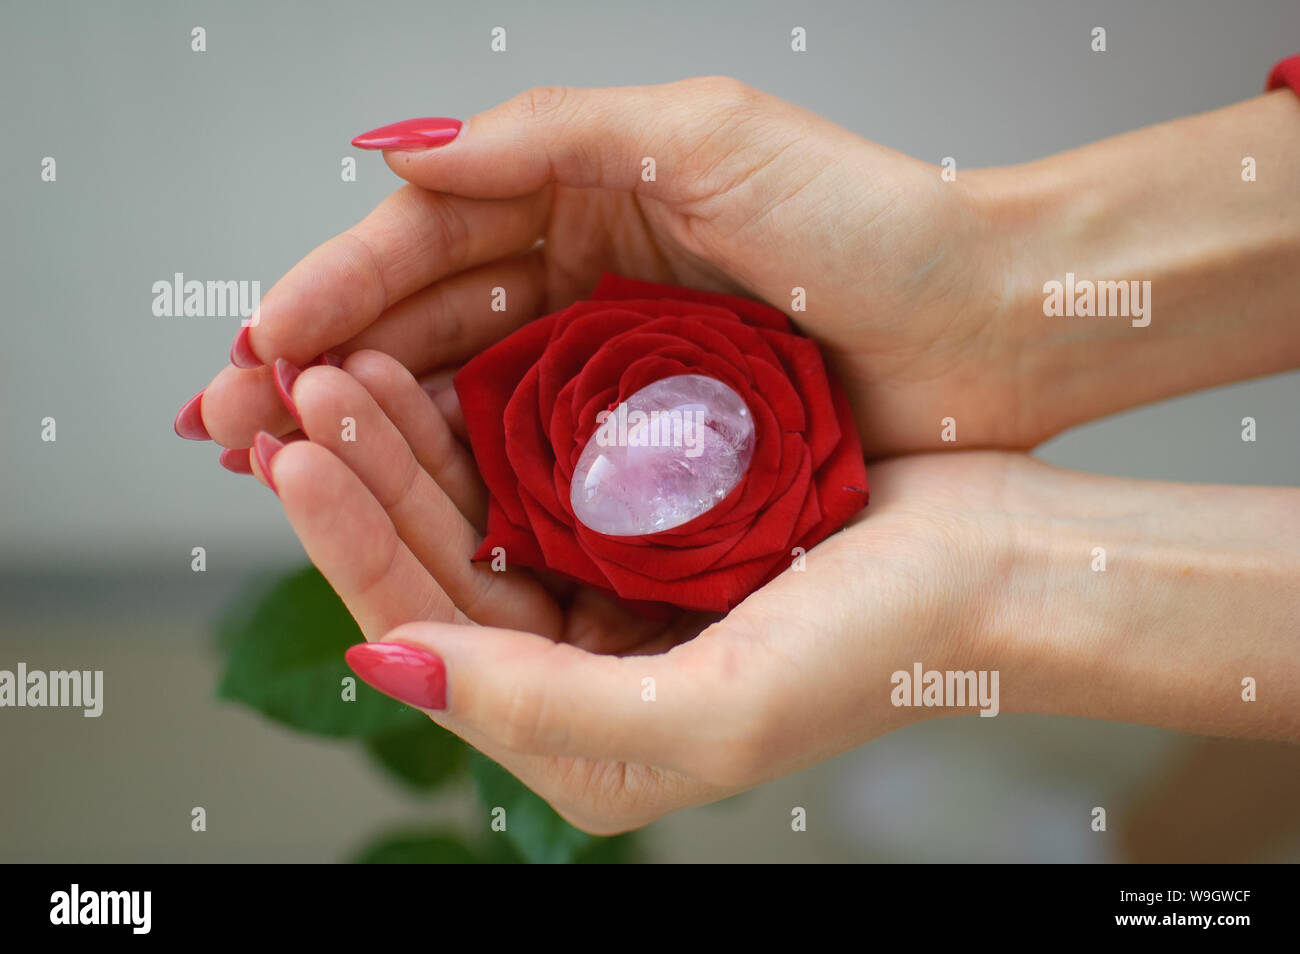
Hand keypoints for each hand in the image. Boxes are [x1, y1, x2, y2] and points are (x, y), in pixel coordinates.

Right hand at [187, 77, 1031, 459]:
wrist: (987, 324)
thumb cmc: (868, 218)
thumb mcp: (703, 136)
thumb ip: (549, 133)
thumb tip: (397, 148)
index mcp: (584, 193)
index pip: (429, 240)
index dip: (336, 289)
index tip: (260, 344)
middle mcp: (583, 280)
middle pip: (424, 327)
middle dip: (325, 372)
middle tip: (234, 426)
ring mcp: (611, 368)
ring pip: (464, 400)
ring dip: (375, 436)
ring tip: (287, 470)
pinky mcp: (649, 445)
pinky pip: (535, 465)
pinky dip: (464, 484)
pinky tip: (402, 509)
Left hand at [249, 348, 1022, 831]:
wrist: (996, 567)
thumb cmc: (878, 648)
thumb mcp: (707, 709)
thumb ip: (542, 711)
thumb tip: (390, 667)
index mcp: (579, 736)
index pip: (428, 636)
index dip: (354, 544)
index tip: (297, 451)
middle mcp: (582, 669)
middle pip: (440, 566)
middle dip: (370, 477)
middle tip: (312, 386)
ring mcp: (613, 595)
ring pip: (480, 510)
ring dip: (417, 439)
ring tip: (357, 365)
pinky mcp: (649, 529)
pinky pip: (543, 469)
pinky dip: (495, 420)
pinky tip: (455, 366)